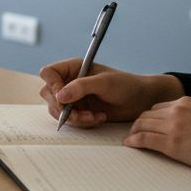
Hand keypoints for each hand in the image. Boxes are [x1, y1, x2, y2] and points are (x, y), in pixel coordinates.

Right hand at [38, 60, 183, 126]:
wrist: (141, 101)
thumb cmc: (126, 85)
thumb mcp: (104, 83)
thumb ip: (81, 87)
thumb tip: (60, 96)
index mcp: (73, 68)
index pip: (48, 73)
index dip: (52, 85)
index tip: (63, 97)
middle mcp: (70, 81)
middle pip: (49, 94)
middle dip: (63, 107)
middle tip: (78, 113)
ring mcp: (73, 97)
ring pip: (57, 110)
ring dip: (74, 117)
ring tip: (93, 117)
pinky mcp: (79, 111)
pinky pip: (70, 120)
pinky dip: (82, 122)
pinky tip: (99, 117)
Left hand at [125, 97, 190, 179]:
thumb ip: (189, 117)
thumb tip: (176, 127)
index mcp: (187, 102)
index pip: (158, 107)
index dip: (149, 118)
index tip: (144, 125)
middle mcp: (178, 110)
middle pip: (146, 115)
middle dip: (138, 124)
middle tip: (133, 133)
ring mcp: (174, 126)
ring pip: (142, 125)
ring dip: (133, 133)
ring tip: (130, 140)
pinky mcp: (172, 143)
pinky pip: (144, 139)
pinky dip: (133, 142)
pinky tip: (130, 145)